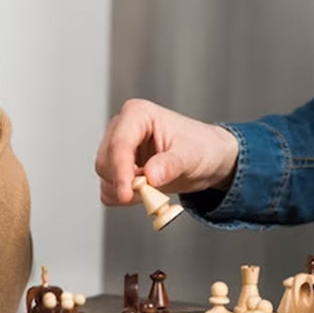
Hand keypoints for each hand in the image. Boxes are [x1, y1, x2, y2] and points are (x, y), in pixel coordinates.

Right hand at [96, 99, 239, 204]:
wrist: (208, 159)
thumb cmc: (201, 148)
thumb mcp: (191, 156)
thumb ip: (170, 165)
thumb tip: (150, 176)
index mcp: (138, 115)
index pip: (119, 144)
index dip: (120, 171)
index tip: (127, 193)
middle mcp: (122, 129)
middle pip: (105, 162)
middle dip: (124, 182)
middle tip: (151, 192)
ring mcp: (118, 149)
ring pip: (105, 177)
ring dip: (125, 191)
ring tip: (154, 190)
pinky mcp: (118, 168)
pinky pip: (108, 189)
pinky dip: (124, 198)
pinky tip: (146, 193)